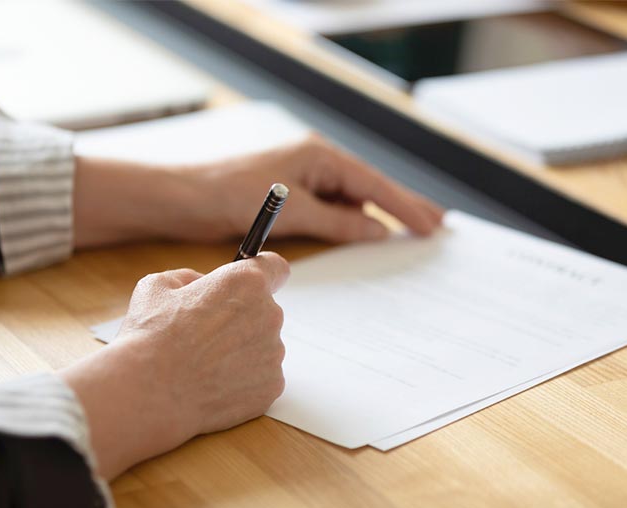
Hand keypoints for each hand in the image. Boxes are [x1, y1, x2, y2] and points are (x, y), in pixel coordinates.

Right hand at [59, 252, 288, 479]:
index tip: (251, 285)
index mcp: (246, 283)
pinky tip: (212, 384)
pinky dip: (242, 380)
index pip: (275, 268)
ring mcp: (273, 354)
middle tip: (206, 334)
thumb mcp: (158, 286)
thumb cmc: (150, 336)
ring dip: (240, 351)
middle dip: (241, 318)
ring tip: (203, 364)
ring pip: (261, 346)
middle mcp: (269, 315)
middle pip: (264, 311)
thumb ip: (190, 278)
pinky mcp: (271, 387)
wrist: (148, 393)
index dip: (264, 274)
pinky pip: (261, 377)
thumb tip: (202, 285)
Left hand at [72, 135, 442, 247]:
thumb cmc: (232, 196)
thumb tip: (375, 229)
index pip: (372, 184)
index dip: (404, 206)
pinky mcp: (293, 196)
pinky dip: (353, 221)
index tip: (430, 225)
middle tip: (438, 222)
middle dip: (403, 204)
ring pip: (352, 198)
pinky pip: (333, 208)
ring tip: (413, 228)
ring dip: (380, 214)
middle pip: (369, 187)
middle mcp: (316, 162)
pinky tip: (368, 232)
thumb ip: (336, 220)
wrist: (189, 199)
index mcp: (319, 156)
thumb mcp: (292, 211)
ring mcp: (305, 179)